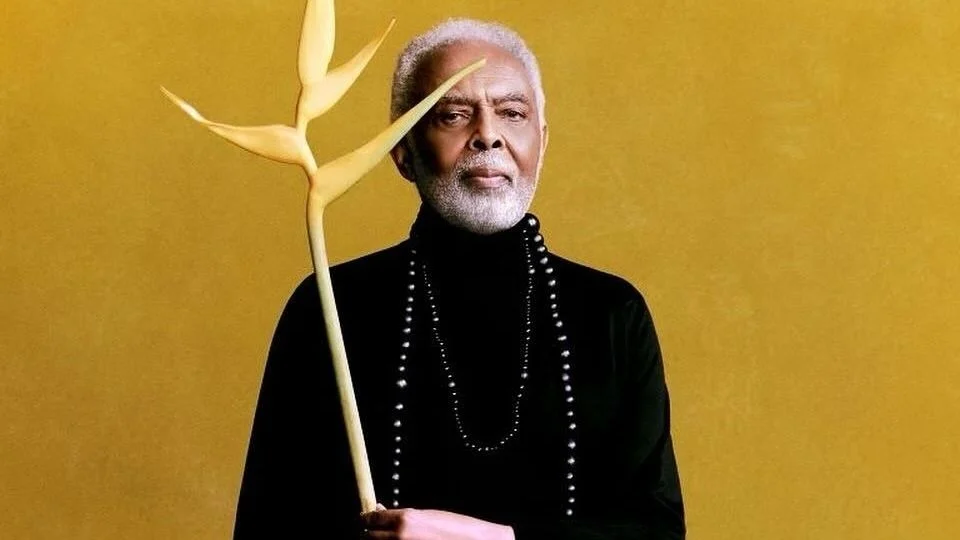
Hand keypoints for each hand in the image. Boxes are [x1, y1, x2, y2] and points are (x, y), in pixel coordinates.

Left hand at [360, 504, 514, 539]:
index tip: (365, 520)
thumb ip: (401, 515)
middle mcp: (399, 537)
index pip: (370, 519)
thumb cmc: (455, 528)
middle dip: (369, 533)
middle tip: (375, 532)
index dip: (366, 519)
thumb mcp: (427, 515)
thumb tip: (380, 510)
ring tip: (391, 539)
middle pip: (368, 537)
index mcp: (404, 519)